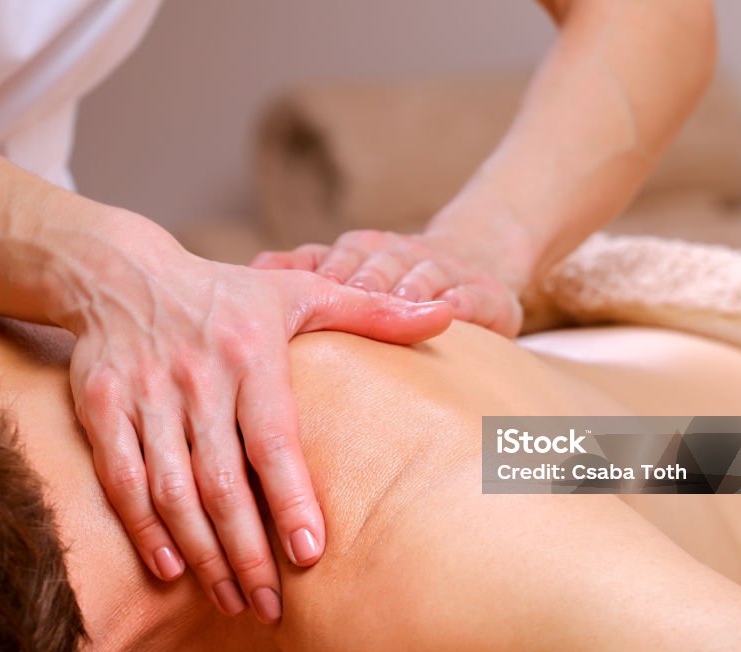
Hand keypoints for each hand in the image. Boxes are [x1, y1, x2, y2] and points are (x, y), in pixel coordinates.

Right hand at [58, 224, 451, 623]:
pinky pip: (121, 478)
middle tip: (271, 606)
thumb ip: (372, 310)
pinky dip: (143, 528)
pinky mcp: (102, 408)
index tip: (310, 554)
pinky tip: (172, 567)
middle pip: (220, 479)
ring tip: (233, 598)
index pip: (272, 437)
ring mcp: (144, 395)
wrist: (121, 273)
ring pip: (170, 488)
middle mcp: (195, 377)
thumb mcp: (300, 289)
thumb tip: (445, 313)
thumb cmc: (226, 293)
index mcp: (250, 352)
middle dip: (246, 549)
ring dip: (201, 551)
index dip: (290, 497)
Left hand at [251, 229, 522, 336]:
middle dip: (365, 277)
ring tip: (402, 303)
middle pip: (379, 262)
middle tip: (353, 294)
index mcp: (363, 252)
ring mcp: (444, 271)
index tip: (310, 289)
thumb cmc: (395, 282)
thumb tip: (254, 268)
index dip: (327, 270)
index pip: (338, 257)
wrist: (475, 263)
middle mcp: (401, 255)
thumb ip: (304, 269)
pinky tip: (454, 312)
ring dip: (411, 287)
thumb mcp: (351, 271)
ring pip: (424, 275)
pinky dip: (463, 304)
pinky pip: (475, 298)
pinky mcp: (486, 294)